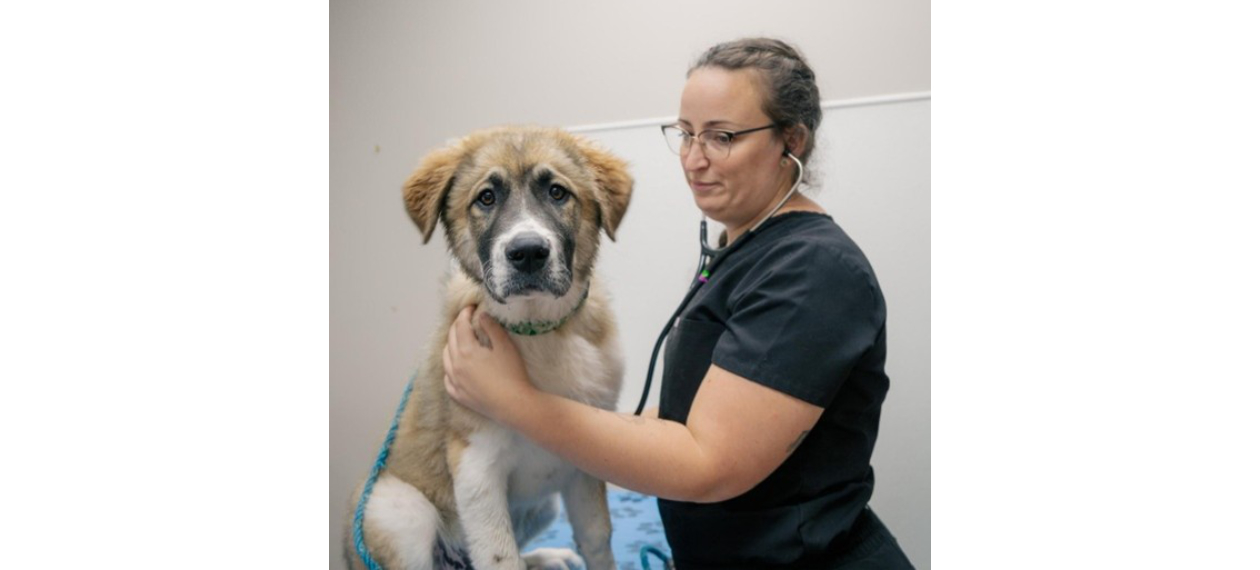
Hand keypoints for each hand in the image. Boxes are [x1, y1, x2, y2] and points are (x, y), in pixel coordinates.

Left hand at [442, 305, 534, 420]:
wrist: (514, 405)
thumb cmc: (512, 374)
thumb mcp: (505, 346)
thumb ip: (492, 328)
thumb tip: (481, 316)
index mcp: (466, 350)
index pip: (461, 326)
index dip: (465, 313)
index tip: (471, 307)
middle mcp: (455, 365)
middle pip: (450, 339)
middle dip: (457, 326)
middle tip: (466, 320)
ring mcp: (454, 381)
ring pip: (445, 358)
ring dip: (450, 345)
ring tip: (459, 340)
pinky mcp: (458, 395)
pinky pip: (447, 378)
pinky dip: (448, 367)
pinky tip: (454, 366)